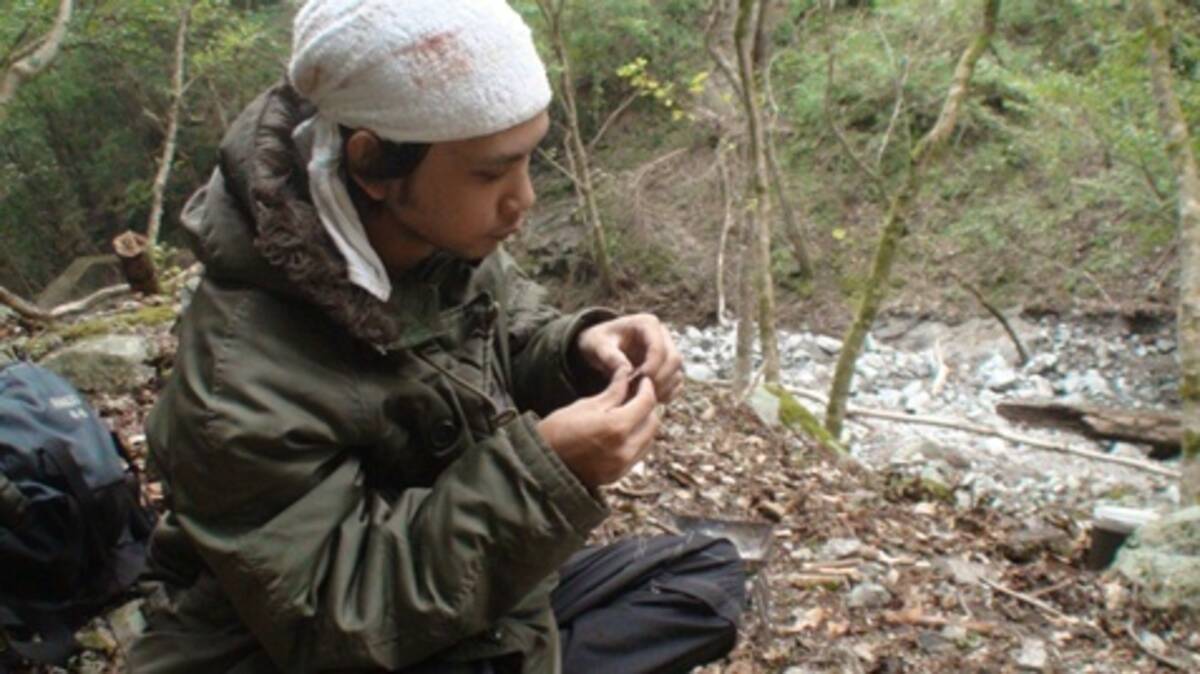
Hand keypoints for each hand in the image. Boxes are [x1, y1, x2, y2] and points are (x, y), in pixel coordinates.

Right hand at [536, 367, 658, 487]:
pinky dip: (636, 440)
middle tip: (637, 395)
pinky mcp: (618, 475)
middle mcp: (625, 449)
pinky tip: (623, 432)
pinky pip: (638, 454)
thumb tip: (627, 373)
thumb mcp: (586, 405)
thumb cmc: (558, 430)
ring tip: (630, 413)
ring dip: (644, 425)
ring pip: (648, 440)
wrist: (541, 464)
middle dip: (648, 407)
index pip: (647, 403)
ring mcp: (622, 465)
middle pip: (653, 423)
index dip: (647, 388)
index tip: (643, 381)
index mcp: (617, 427)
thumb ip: (613, 392)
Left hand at [576, 314, 683, 402]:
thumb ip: (610, 356)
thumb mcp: (597, 344)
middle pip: (674, 360)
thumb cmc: (599, 341)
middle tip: (637, 393)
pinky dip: (665, 394)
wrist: (601, 346)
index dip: (650, 367)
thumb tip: (627, 371)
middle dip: (658, 379)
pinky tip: (647, 399)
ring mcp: (668, 351)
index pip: (659, 347)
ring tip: (638, 397)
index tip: (634, 381)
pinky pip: (676, 383)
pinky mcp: (668, 367)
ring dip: (662, 389)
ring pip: (677, 372)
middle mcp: (663, 335)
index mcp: (647, 324)